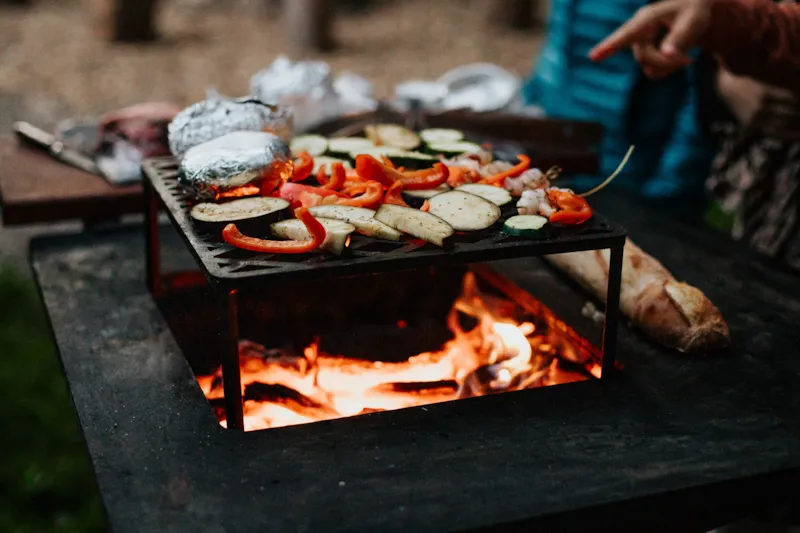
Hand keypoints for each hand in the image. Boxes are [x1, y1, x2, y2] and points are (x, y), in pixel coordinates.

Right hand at [588, 0, 713, 78]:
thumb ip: (680, 38)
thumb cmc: (694, 13)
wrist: (694, 14)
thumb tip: (667, 54)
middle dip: (665, 63)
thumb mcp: (693, 22)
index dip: (609, 46)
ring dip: (667, 66)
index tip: (592, 57)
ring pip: (646, 65)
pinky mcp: (642, 50)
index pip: (627, 34)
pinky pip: (650, 69)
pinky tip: (676, 59)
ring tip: (687, 58)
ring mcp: (638, 41)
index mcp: (647, 17)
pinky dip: (665, 69)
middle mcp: (638, 29)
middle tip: (690, 61)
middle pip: (643, 57)